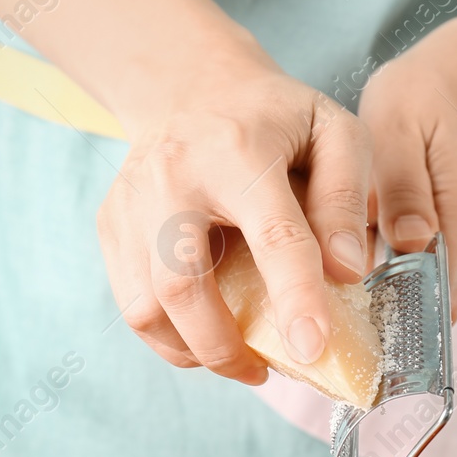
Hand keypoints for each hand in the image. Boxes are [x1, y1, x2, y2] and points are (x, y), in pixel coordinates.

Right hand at [97, 49, 372, 383]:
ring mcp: (131, 203)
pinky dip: (168, 335)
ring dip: (192, 351)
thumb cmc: (275, 120)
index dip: (295, 297)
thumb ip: (347, 197)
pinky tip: (204, 333)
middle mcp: (173, 178)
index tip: (313, 349)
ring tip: (236, 358)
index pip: (272, 235)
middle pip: (181, 286)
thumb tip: (346, 271)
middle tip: (262, 371)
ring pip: (145, 307)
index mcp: (239, 153)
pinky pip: (131, 303)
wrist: (191, 86)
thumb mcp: (333, 133)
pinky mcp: (110, 224)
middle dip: (222, 346)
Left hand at [357, 21, 456, 317]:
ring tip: (371, 229)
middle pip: (429, 303)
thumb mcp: (398, 125)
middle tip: (343, 258)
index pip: (429, 301)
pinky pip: (443, 271)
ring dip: (398, 274)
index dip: (383, 313)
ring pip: (434, 288)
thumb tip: (407, 245)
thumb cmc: (430, 96)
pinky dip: (414, 259)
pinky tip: (395, 224)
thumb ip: (402, 189)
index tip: (341, 304)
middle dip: (384, 293)